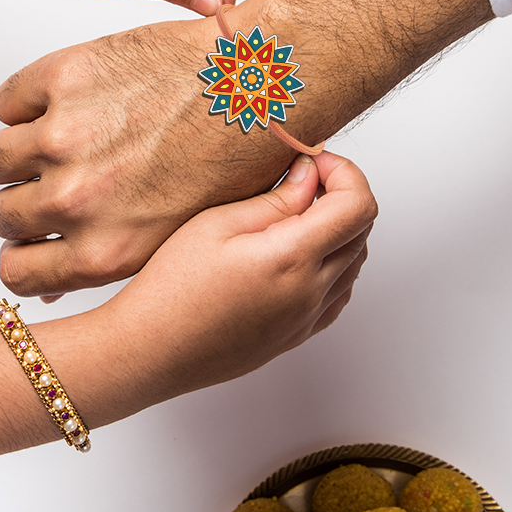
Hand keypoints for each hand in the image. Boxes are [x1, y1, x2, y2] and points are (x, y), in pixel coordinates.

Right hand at [0, 0, 320, 296]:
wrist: (263, 84)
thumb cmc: (237, 156)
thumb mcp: (179, 237)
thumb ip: (110, 260)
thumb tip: (52, 286)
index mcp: (106, 251)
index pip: (17, 272)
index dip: (22, 252)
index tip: (30, 237)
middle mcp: (77, 200)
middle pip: (0, 213)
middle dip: (19, 198)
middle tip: (52, 176)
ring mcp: (65, 136)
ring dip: (13, 150)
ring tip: (54, 138)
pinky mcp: (64, 79)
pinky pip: (8, 101)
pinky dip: (26, 101)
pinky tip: (67, 100)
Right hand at [101, 152, 375, 397]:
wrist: (150, 350)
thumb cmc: (172, 288)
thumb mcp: (217, 224)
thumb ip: (275, 199)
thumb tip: (310, 176)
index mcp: (293, 258)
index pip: (358, 206)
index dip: (344, 173)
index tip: (313, 161)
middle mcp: (310, 293)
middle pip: (362, 232)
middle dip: (340, 195)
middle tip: (300, 179)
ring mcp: (306, 319)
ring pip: (353, 263)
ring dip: (337, 230)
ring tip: (293, 214)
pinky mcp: (296, 336)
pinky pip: (338, 294)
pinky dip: (332, 265)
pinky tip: (297, 253)